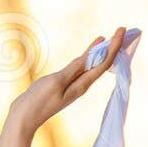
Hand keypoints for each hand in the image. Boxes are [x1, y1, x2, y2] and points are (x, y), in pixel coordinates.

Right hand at [11, 26, 129, 133]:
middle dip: (113, 47)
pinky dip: (89, 57)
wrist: (25, 117)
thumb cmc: (39, 100)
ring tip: (111, 38)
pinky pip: (82, 68)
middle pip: (103, 63)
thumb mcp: (57, 81)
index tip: (122, 30)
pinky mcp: (64, 84)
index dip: (114, 46)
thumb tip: (91, 57)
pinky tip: (90, 52)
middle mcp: (81, 85)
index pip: (104, 62)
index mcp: (82, 85)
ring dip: (103, 51)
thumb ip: (74, 69)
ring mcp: (73, 85)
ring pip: (93, 65)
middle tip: (122, 29)